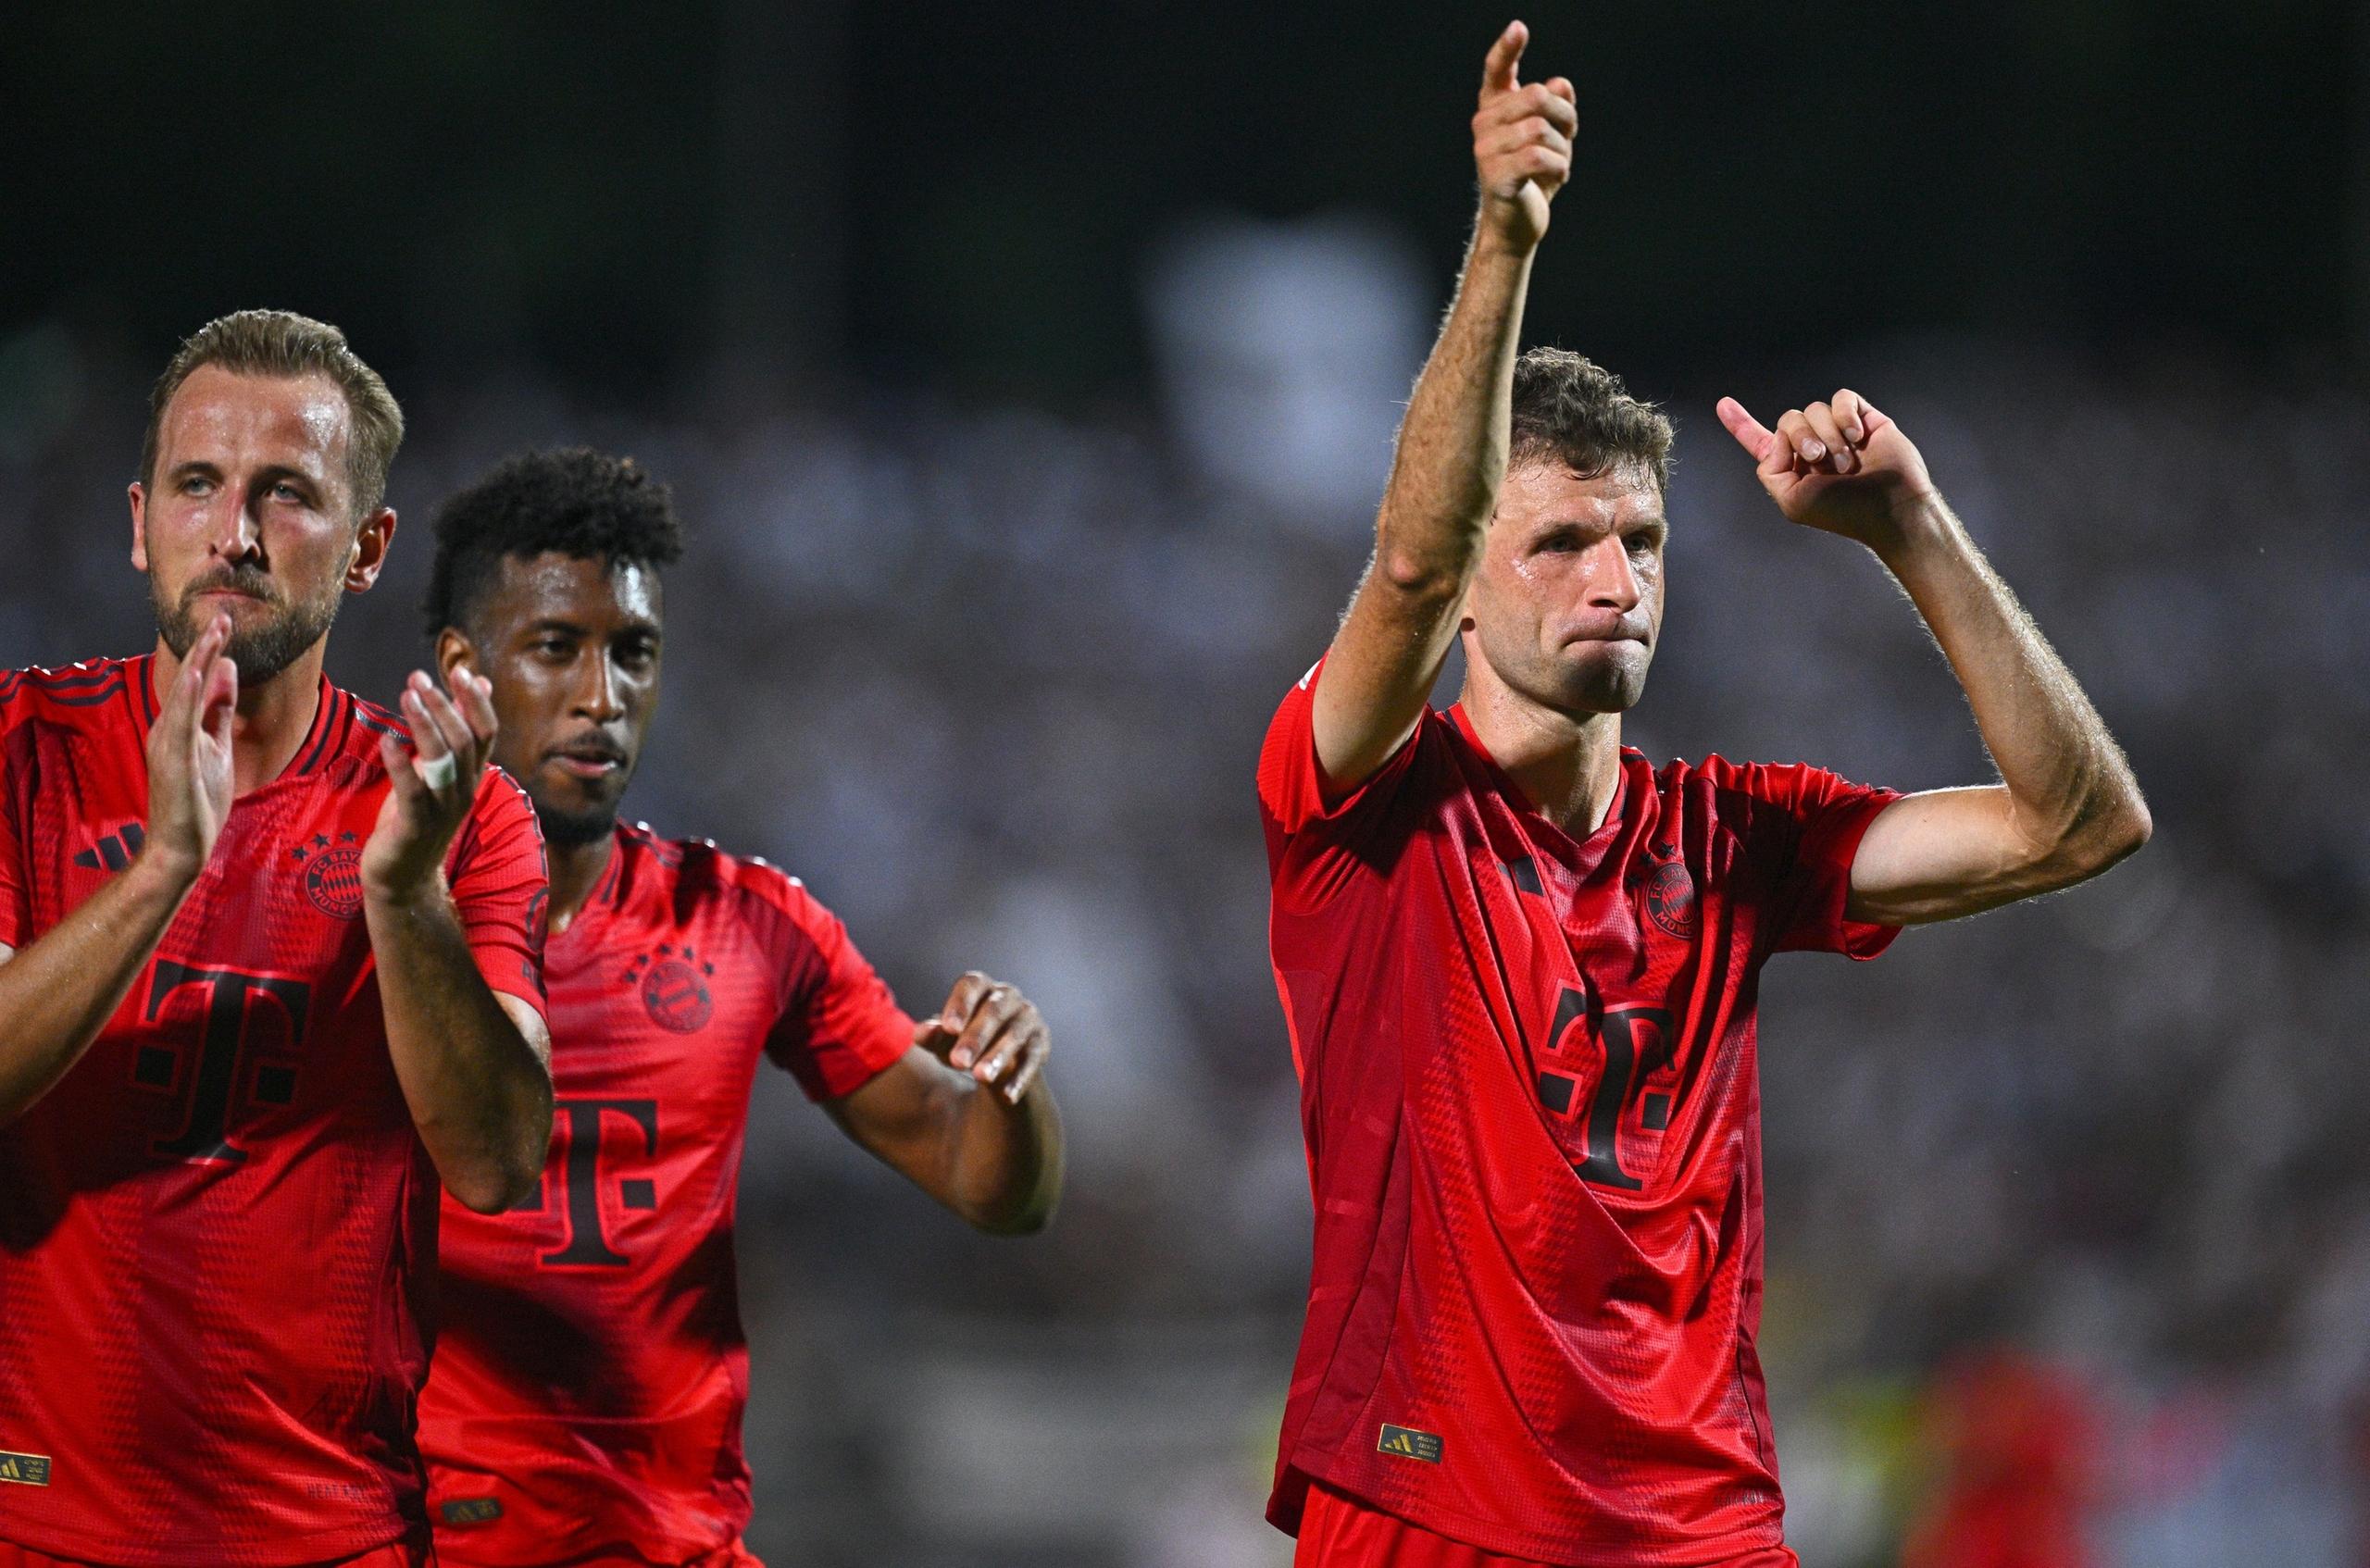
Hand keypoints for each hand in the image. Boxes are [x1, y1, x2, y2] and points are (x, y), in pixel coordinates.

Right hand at [144, 612, 236, 881]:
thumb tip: (228, 670)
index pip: (197, 680)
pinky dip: (188, 697)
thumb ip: (220, 710)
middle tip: (222, 615)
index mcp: (180, 724)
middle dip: (205, 647)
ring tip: (212, 634)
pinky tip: (195, 674)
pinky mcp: (175, 761)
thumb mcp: (218, 745)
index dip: (210, 650)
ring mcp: (169, 744)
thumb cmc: (198, 799)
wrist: (181, 846)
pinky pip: (181, 724)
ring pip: (184, 695)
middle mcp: (168, 728)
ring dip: (197, 662)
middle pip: (188, 680)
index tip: (226, 622)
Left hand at [363, 666, 497, 904]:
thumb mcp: (438, 772)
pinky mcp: (415, 826)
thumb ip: (455, 733)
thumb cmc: (416, 819)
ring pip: (443, 761)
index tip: (460, 671)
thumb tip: (481, 685)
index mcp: (471, 776)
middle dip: (443, 705)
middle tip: (419, 679)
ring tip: (408, 696)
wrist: (403, 878)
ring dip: (426, 725)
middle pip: (464, 740)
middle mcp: (463, 790)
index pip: (486, 732)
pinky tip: (388, 739)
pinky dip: (400, 764)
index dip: (476, 701)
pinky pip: (413, 791)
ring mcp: (442, 810)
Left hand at [915, 970, 1048, 1104]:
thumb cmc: (963, 1041)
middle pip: (994, 1011)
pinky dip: (1020, 1078)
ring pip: (1015, 1035)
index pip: (972, 985)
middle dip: (975, 1037)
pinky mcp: (1041, 1043)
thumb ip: (933, 1036)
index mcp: (981, 987)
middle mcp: (1008, 997)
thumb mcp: (944, 1040)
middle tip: (957, 1062)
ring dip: (998, 1056)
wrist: (997, 1061)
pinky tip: (1007, 1097)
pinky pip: (1032, 1060)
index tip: (948, 1028)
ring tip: (979, 1078)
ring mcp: (1028, 1018)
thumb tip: (921, 1032)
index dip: (960, 1004)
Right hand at [1473, 21, 1576, 249]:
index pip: (1496, 71)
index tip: (1519, 28)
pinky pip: (1539, 157)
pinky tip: (1557, 177)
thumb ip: (1556, 107)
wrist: (1516, 226)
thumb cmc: (1533, 178)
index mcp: (1494, 110)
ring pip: (1541, 129)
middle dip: (1565, 117)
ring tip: (1559, 165)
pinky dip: (1558, 167)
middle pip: (1537, 97)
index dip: (1507, 48)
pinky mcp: (1497, 176)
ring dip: (1563, 148)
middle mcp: (1484, 126)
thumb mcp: (1552, 137)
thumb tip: (1559, 85)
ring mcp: (1486, 151)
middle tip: (1570, 139)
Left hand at [1716, 389, 1939, 548]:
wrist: (1890, 507)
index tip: (1722, 404)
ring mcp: (1838, 431)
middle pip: (1788, 419)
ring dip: (1829, 437)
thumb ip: (1771, 469)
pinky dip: (1846, 416)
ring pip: (1814, 409)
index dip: (1740, 423)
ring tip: (1847, 463)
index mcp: (1791, 466)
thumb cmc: (1844, 512)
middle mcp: (1812, 446)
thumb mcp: (1792, 501)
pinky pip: (1842, 398)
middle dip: (1801, 437)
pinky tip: (1859, 438)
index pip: (1760, 441)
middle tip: (1819, 460)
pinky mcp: (1863, 419)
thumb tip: (1780, 437)